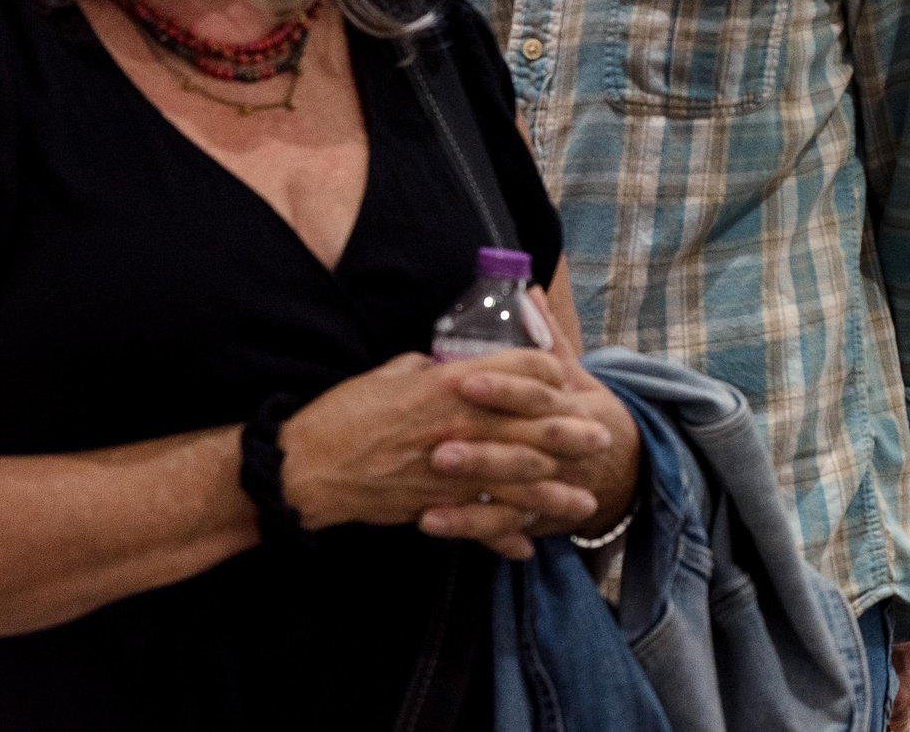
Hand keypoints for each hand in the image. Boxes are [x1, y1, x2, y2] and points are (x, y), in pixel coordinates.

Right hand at [280, 350, 606, 559]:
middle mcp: (463, 425)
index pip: (523, 372)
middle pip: (535, 428)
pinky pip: (482, 523)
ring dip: (556, 493)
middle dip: (573, 434)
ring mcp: (454, 470)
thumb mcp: (393, 372)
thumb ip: (430, 368)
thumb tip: (450, 362)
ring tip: (586, 503)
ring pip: (521, 483)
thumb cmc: (344, 412)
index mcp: (452, 382)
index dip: (549, 373)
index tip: (564, 379)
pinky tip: (528, 546)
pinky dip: (506, 536)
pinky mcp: (438, 506)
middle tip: (601, 437)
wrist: (308, 467)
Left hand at [425, 290, 641, 546]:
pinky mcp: (535, 515)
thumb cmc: (586, 413)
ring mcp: (551, 484)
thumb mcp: (575, 375)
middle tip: (438, 447)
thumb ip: (547, 339)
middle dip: (482, 447)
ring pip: (512, 489)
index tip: (466, 382)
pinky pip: (499, 525)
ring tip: (432, 484)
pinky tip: (429, 521)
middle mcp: (563, 447)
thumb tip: (528, 293)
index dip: (504, 389)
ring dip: (472, 487)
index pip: (537, 394)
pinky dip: (465, 525)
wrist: (625, 469)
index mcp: (569, 405)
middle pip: (523, 446)